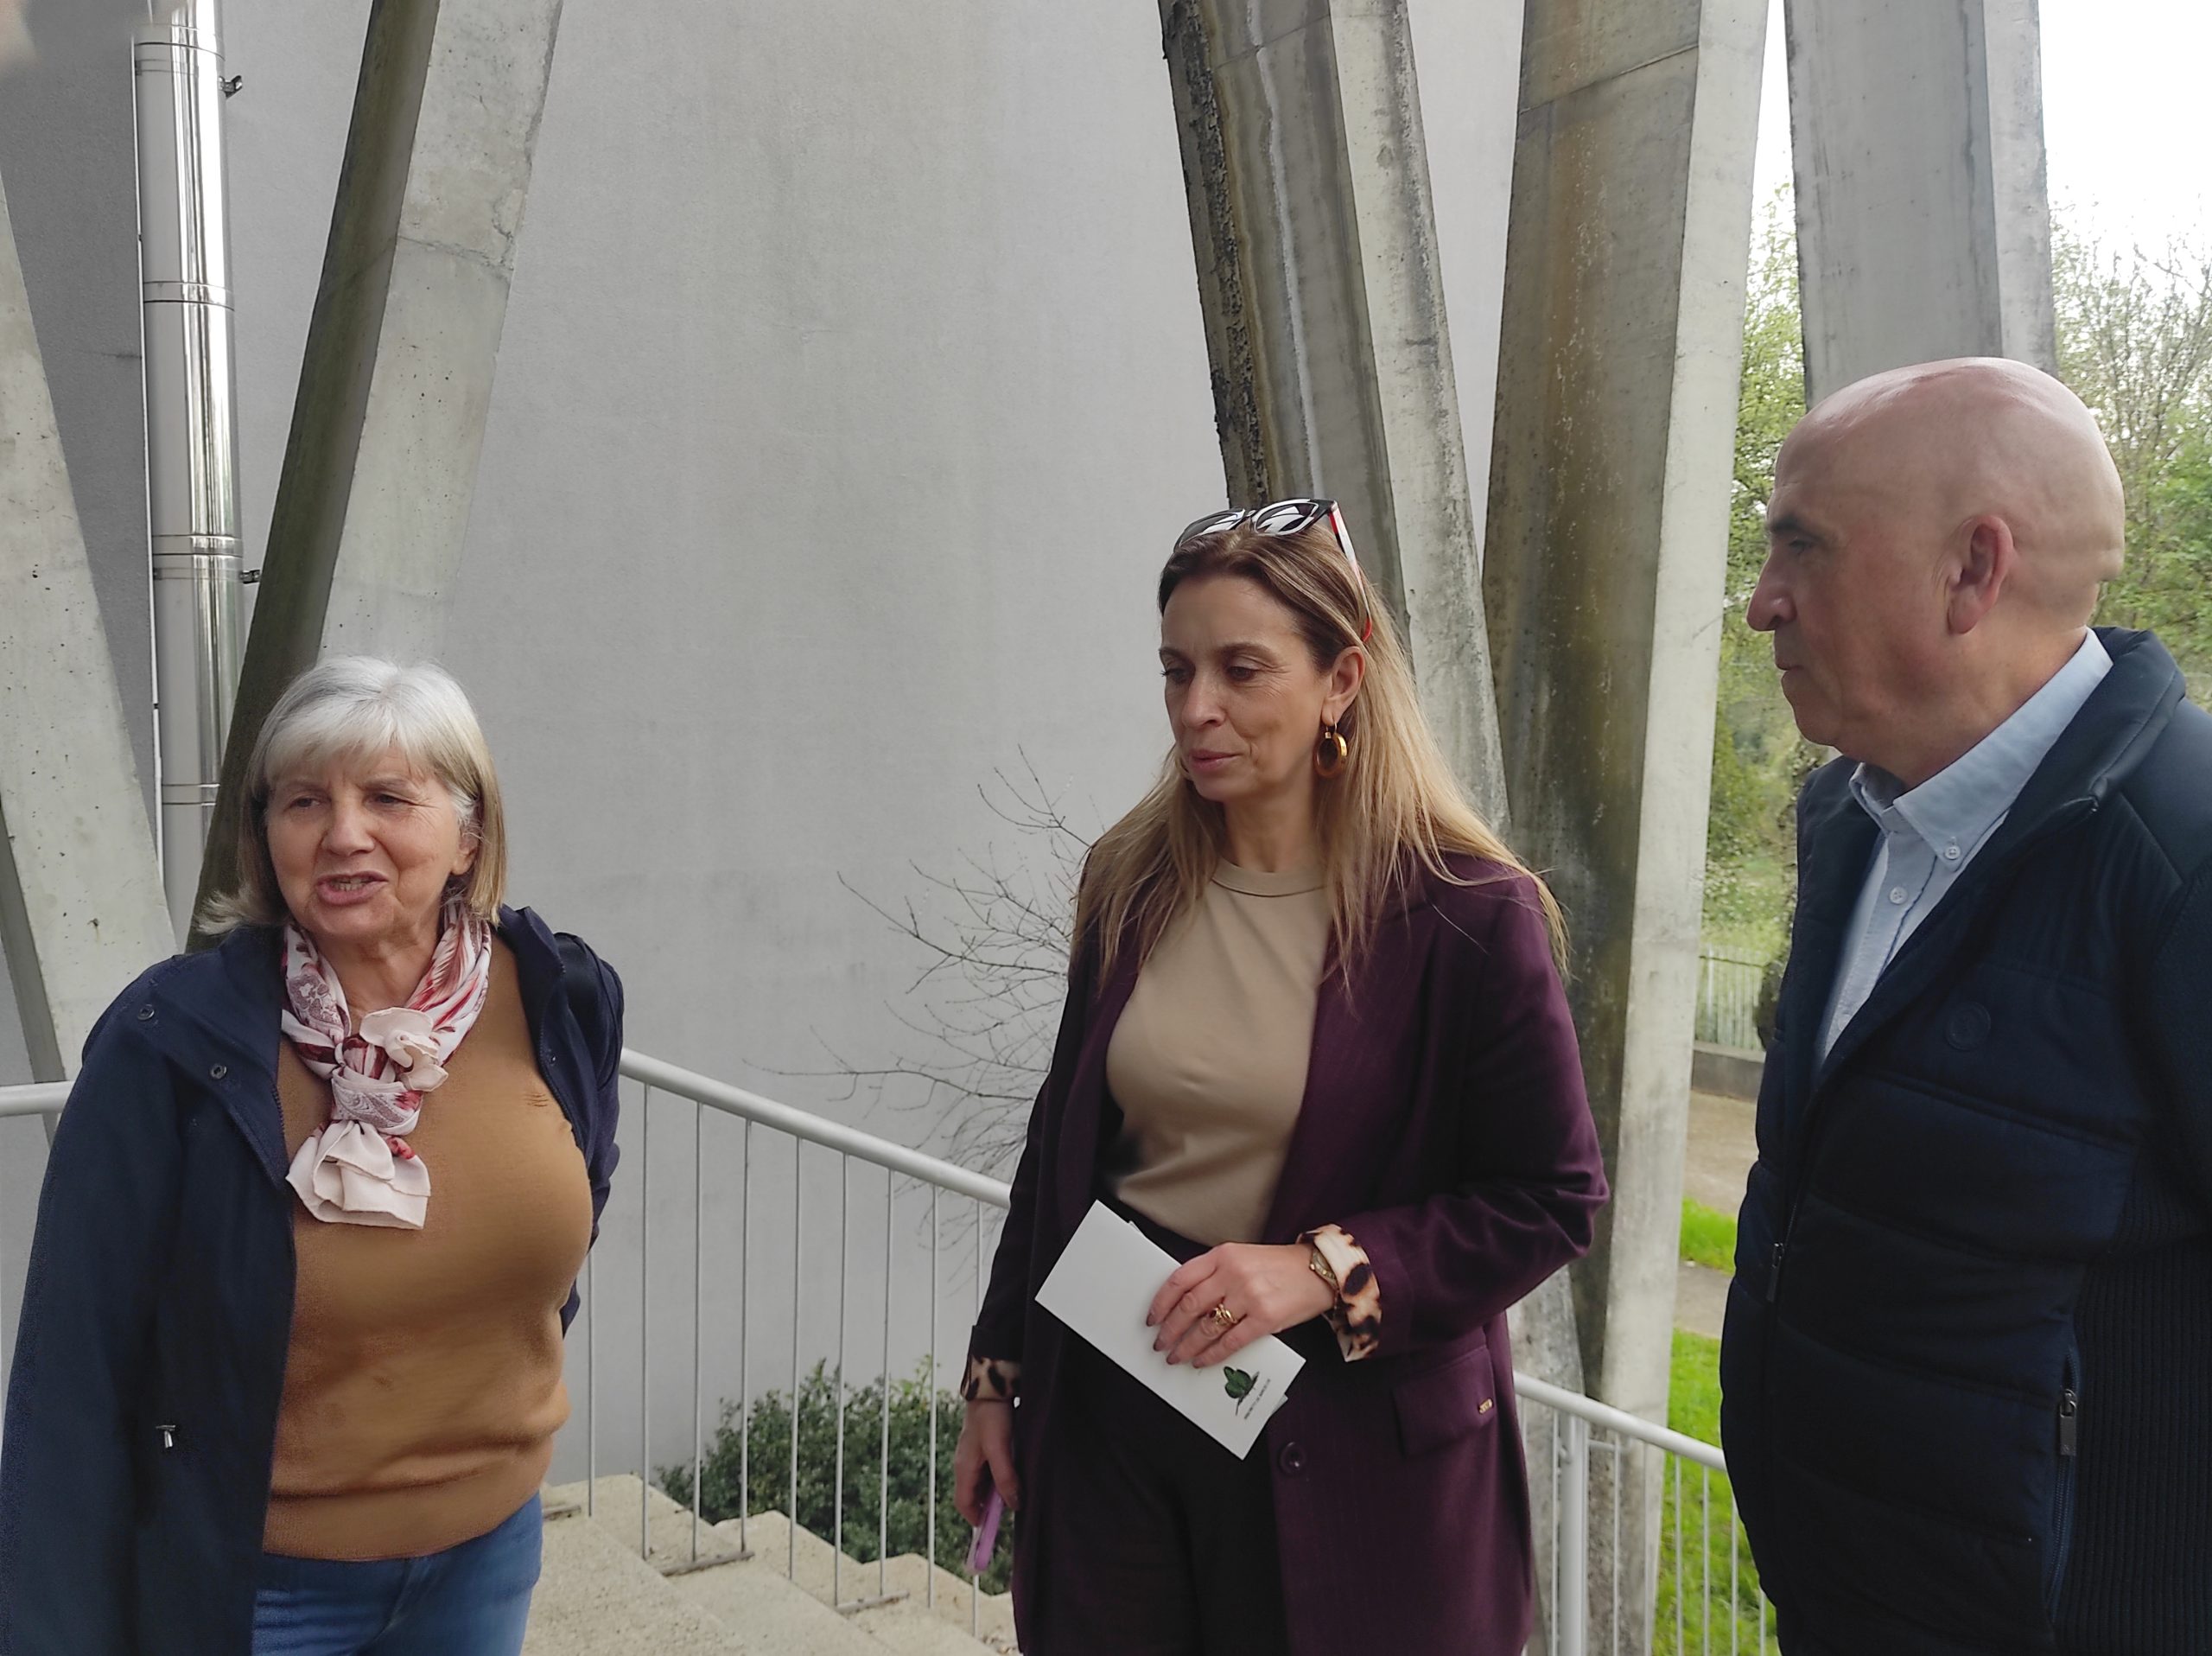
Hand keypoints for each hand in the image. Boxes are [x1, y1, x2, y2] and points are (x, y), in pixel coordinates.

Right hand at [953, 1400, 1017, 1525]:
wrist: (991, 1387)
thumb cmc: (992, 1417)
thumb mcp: (999, 1450)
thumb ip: (1005, 1478)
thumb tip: (1013, 1505)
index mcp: (964, 1469)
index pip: (964, 1504)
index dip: (977, 1520)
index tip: (993, 1531)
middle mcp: (966, 1465)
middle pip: (974, 1496)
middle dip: (989, 1507)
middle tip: (1010, 1512)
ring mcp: (974, 1455)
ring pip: (983, 1484)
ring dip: (996, 1492)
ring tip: (1016, 1493)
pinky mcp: (984, 1446)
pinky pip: (989, 1470)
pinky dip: (1000, 1478)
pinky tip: (1015, 1474)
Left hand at [1146, 1243, 1334, 1368]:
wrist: (1319, 1270)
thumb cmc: (1279, 1266)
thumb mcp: (1241, 1257)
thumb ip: (1214, 1274)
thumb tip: (1184, 1304)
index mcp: (1223, 1255)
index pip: (1180, 1278)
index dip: (1161, 1302)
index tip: (1151, 1318)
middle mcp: (1233, 1273)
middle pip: (1189, 1305)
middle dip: (1170, 1329)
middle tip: (1160, 1343)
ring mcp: (1250, 1296)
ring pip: (1207, 1327)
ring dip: (1187, 1346)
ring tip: (1177, 1357)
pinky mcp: (1266, 1318)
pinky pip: (1230, 1342)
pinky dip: (1212, 1355)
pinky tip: (1202, 1361)